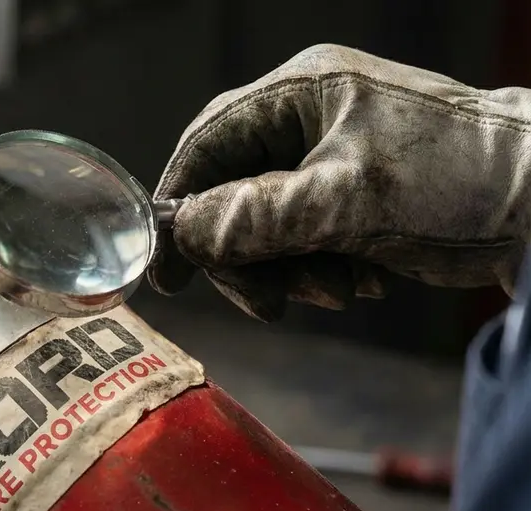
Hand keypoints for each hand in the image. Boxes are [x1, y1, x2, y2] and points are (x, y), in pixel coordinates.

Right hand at [150, 43, 530, 320]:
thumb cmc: (455, 180)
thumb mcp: (346, 201)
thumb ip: (256, 217)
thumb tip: (186, 233)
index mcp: (300, 92)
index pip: (208, 144)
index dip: (180, 208)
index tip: (170, 272)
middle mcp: (308, 118)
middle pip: (232, 192)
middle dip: (248, 255)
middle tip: (270, 304)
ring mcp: (330, 157)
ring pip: (266, 224)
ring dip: (289, 269)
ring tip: (338, 291)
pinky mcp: (351, 195)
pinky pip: (302, 238)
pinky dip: (320, 268)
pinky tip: (360, 280)